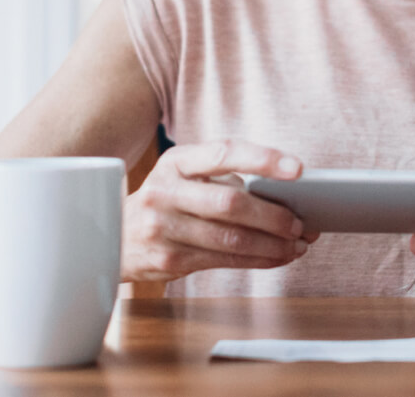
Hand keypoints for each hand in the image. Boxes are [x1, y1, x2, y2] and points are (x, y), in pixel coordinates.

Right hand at [121, 139, 318, 281]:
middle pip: (231, 203)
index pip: (225, 153)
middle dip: (274, 216)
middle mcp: (165, 191)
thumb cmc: (167, 202)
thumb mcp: (185, 178)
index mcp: (176, 162)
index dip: (263, 159)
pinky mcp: (168, 260)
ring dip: (273, 244)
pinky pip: (224, 261)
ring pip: (231, 239)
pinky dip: (259, 260)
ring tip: (298, 244)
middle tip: (301, 223)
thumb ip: (226, 179)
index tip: (298, 169)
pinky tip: (278, 257)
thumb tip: (286, 196)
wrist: (113, 237)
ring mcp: (164, 228)